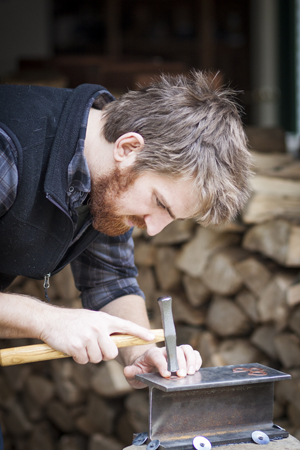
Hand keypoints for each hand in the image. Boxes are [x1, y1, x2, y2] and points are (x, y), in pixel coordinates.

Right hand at [39, 306, 154, 364]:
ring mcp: (88, 337)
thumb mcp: (92, 318)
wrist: (50, 320)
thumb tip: (115, 344)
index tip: (152, 337)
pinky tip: (72, 348)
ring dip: (89, 356)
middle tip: (92, 347)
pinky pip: (84, 361)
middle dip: (103, 354)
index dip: (139, 332)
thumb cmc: (72, 321)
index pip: (126, 326)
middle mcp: (98, 327)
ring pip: (98, 359)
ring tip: (80, 344)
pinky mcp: (77, 346)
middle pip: (112, 353)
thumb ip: (105, 329)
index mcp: (104, 319)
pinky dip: (78, 358)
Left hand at [123, 345, 201, 388]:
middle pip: (175, 350)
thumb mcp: (133, 374)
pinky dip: (197, 360)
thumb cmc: (141, 370)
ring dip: (190, 360)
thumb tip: (128, 371)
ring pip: (186, 349)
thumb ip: (130, 373)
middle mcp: (165, 351)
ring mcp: (175, 353)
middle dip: (179, 363)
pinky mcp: (184, 357)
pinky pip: (194, 353)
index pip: (158, 356)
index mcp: (152, 354)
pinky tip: (195, 370)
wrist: (146, 366)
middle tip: (181, 376)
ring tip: (191, 373)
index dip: (162, 365)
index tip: (166, 375)